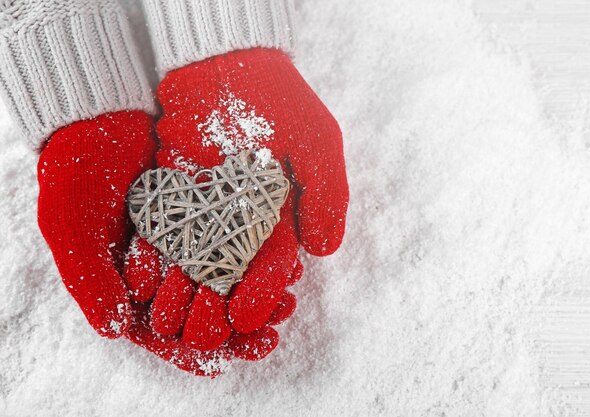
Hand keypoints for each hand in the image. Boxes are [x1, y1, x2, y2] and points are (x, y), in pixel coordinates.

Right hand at [38, 110, 274, 373]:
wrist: (98, 118)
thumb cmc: (74, 174)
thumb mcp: (72, 227)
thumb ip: (90, 279)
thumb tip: (116, 330)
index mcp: (127, 284)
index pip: (164, 329)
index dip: (195, 347)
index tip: (228, 356)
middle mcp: (162, 268)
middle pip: (203, 309)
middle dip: (239, 325)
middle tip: (272, 330)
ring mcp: (188, 241)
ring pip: (227, 280)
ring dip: (256, 295)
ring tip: (288, 304)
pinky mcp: (208, 214)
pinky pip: (239, 241)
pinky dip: (260, 255)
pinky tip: (289, 266)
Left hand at [123, 47, 348, 349]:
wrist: (226, 63)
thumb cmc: (279, 100)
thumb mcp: (317, 142)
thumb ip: (325, 196)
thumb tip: (324, 251)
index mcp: (279, 215)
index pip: (272, 265)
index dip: (261, 294)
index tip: (246, 320)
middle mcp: (240, 219)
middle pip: (229, 274)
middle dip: (217, 306)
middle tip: (204, 334)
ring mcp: (204, 208)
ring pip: (192, 261)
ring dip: (183, 292)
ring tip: (169, 319)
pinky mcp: (171, 193)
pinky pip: (161, 230)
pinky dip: (153, 255)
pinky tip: (143, 279)